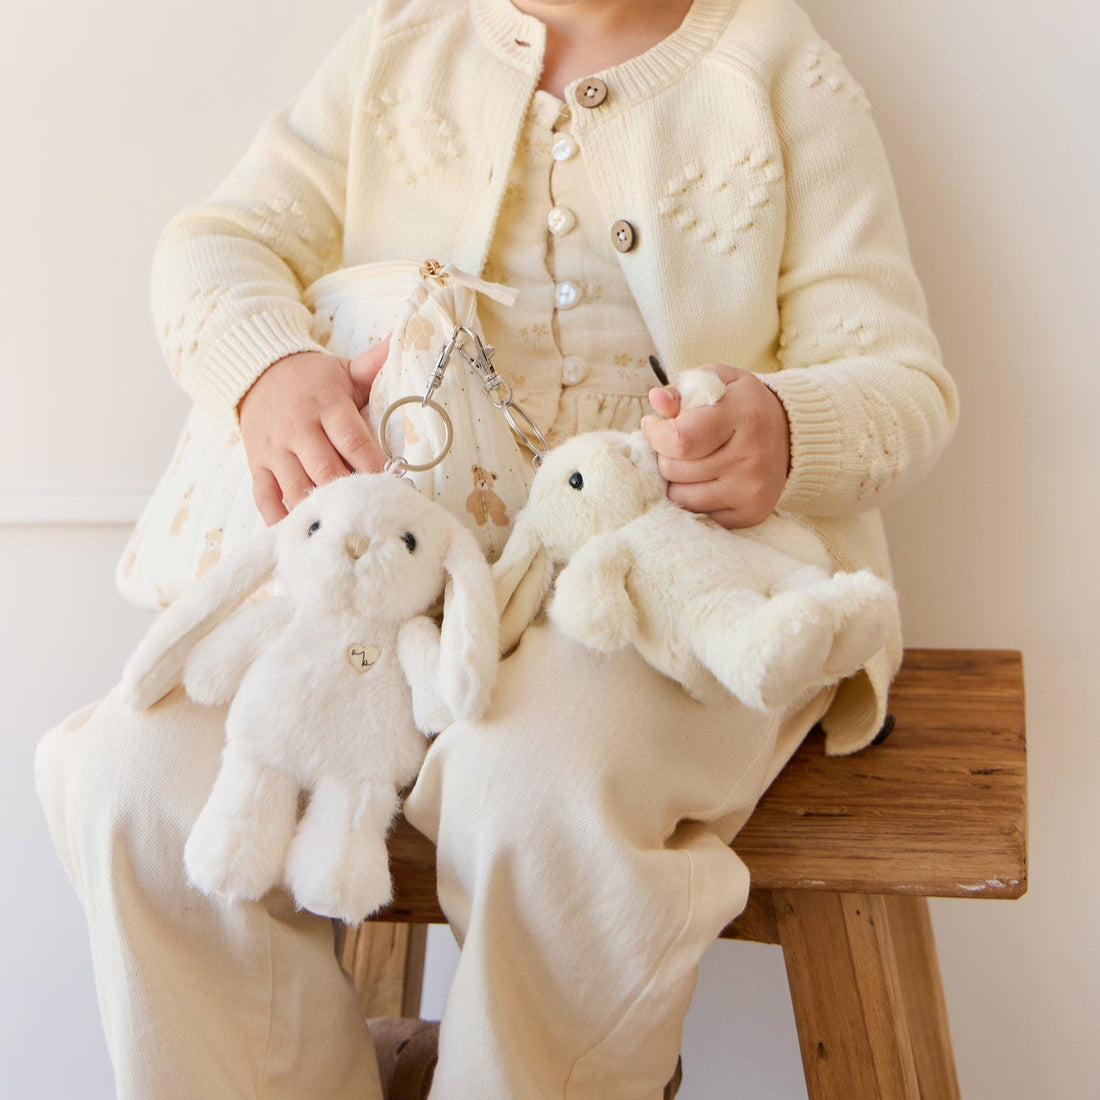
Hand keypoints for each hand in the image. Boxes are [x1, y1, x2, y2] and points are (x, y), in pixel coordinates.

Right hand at [238, 338, 389, 524]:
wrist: (256, 372)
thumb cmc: (312, 379)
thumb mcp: (343, 369)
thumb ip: (373, 364)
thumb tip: (400, 340)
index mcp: (326, 406)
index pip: (353, 440)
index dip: (373, 466)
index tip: (394, 485)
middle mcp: (298, 429)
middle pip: (326, 470)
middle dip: (350, 494)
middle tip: (374, 516)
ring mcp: (275, 450)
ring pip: (296, 488)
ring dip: (319, 511)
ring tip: (343, 533)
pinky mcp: (257, 465)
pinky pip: (264, 498)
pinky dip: (279, 519)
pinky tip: (299, 538)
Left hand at [640, 364, 790, 528]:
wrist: (790, 436)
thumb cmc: (742, 405)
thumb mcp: (718, 383)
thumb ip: (684, 389)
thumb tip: (656, 400)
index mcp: (745, 415)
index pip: (680, 439)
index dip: (656, 435)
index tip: (653, 425)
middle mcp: (752, 456)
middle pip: (674, 469)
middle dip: (664, 455)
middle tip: (675, 444)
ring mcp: (752, 490)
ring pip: (680, 497)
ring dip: (674, 480)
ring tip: (689, 462)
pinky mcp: (751, 514)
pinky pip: (697, 515)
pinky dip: (691, 499)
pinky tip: (704, 480)